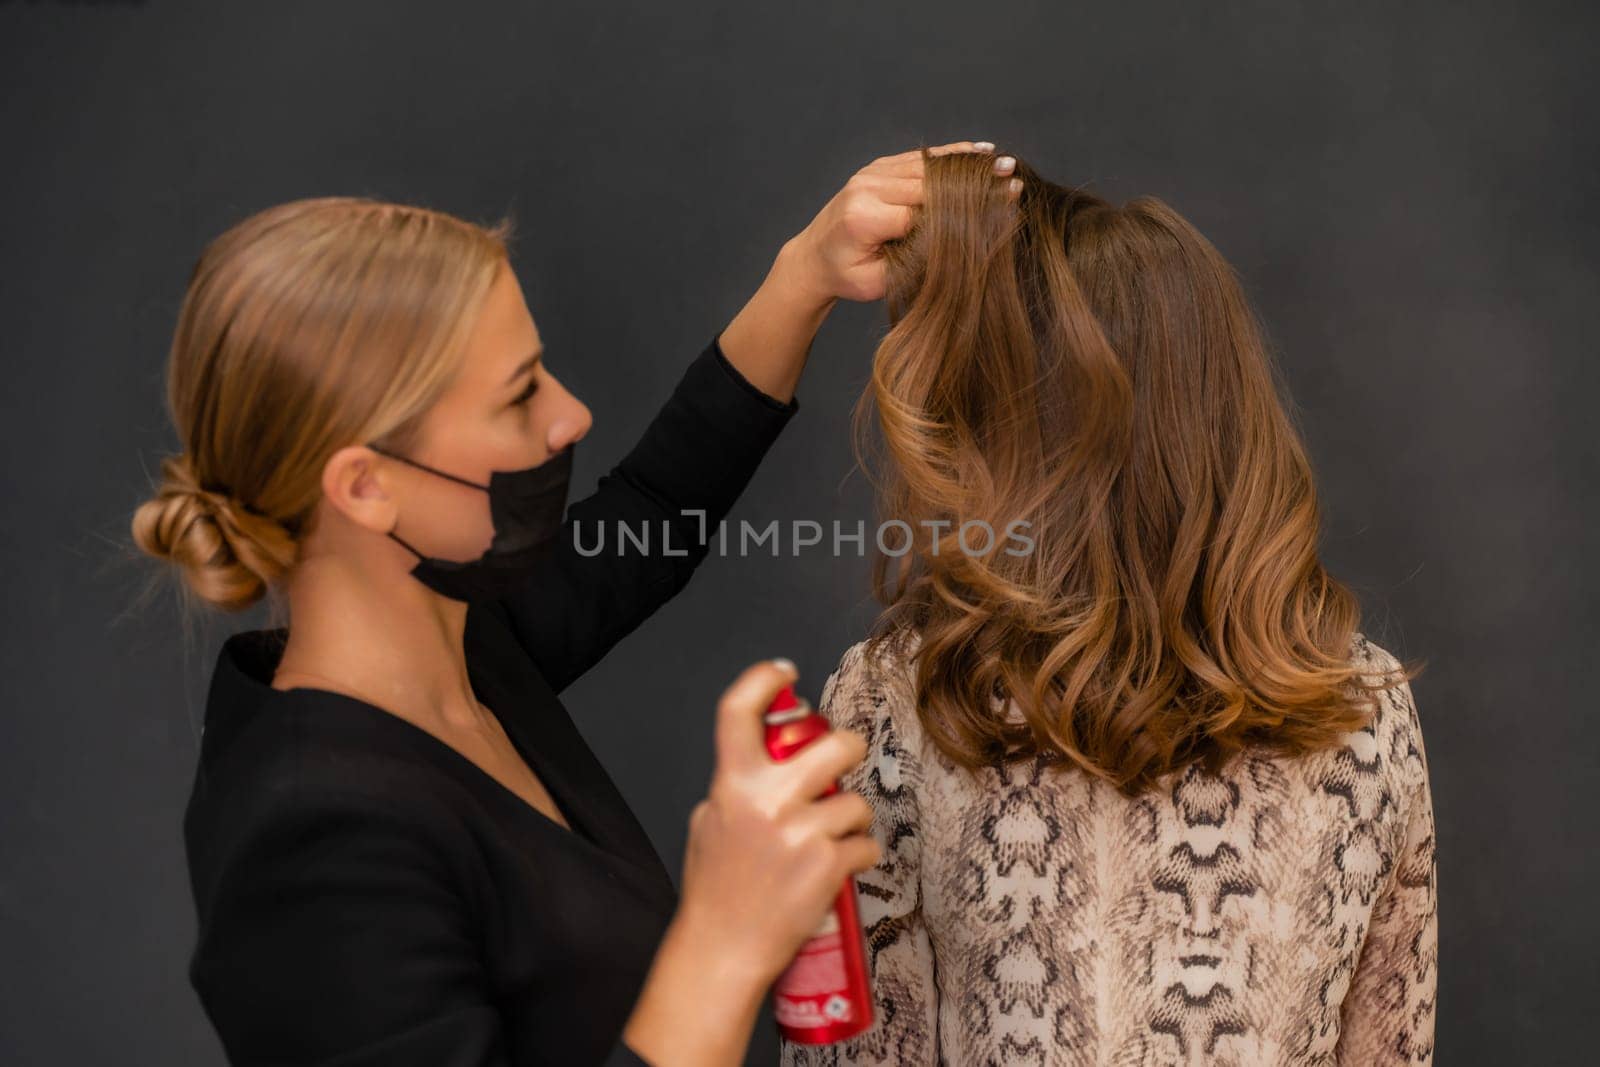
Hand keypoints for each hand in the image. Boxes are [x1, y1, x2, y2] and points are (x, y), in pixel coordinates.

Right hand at [675, 658, 880, 985]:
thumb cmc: (716, 887)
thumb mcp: (710, 820)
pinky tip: (835, 868)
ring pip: (855, 801)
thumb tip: (772, 751)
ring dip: (850, 819)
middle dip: (849, 748)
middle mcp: (768, 800)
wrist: (725, 947)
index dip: (763, 678)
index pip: (740, 709)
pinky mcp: (830, 864)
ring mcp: (802, 831)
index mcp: (732, 783)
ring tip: (827, 839)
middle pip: (836, 744)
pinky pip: (866, 844)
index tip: (784, 672)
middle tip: (843, 760)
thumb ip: (737, 783)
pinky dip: (858, 855)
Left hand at [783, 140, 1020, 303]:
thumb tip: (955, 244)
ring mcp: (872, 173)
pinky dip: (949, 155)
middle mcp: (868, 187)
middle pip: (930, 183)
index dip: (961, 211)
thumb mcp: (877, 282)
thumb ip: (911, 262)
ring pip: (927, 166)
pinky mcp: (878, 167)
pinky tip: (978, 151)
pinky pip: (918, 158)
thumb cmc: (846, 275)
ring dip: (966, 165)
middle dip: (972, 184)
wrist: (813, 257)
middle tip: (1011, 180)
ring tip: (1003, 163)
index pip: (922, 212)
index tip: (998, 209)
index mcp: (865, 217)